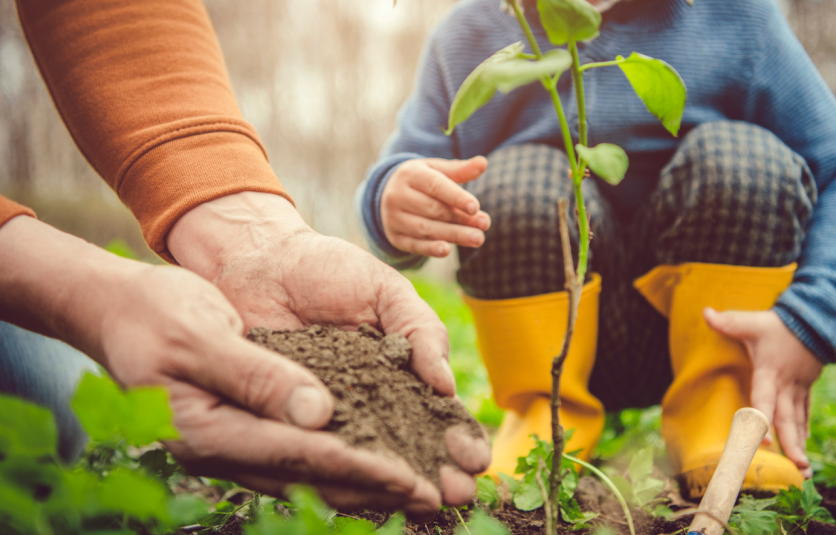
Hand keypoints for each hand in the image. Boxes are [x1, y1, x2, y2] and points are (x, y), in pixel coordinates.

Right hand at [0, 216, 452, 518]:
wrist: (118, 311)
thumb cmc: (154, 313)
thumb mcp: (200, 335)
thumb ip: (256, 376)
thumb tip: (318, 415)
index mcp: (208, 432)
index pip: (299, 456)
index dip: (360, 468)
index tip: (411, 479)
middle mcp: (223, 449)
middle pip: (311, 477)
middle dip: (375, 490)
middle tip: (432, 500)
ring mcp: (232, 444)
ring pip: (309, 474)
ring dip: (365, 485)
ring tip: (416, 495)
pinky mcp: (243, 430)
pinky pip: (299, 456)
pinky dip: (340, 463)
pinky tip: (374, 466)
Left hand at [167, 192, 490, 509]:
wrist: (259, 260)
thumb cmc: (327, 269)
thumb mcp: (385, 291)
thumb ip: (420, 332)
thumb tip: (446, 387)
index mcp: (400, 371)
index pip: (436, 413)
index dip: (458, 437)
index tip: (476, 458)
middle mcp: (367, 401)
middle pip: (408, 447)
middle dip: (436, 472)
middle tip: (456, 494)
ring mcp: (327, 415)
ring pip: (366, 458)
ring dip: (395, 483)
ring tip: (422, 502)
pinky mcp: (286, 421)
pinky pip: (313, 451)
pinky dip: (335, 471)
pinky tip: (359, 488)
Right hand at [381, 157, 490, 256]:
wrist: (385, 195)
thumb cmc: (420, 181)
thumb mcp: (435, 170)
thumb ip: (459, 170)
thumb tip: (483, 163)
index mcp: (410, 175)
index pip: (435, 186)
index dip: (456, 197)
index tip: (475, 207)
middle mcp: (398, 196)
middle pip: (433, 210)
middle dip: (460, 219)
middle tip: (484, 225)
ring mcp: (394, 218)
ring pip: (425, 229)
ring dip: (453, 235)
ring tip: (477, 239)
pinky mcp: (395, 237)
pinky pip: (413, 245)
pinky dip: (430, 249)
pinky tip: (446, 251)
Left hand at [703, 308, 822, 477]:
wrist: (817, 318)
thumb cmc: (780, 324)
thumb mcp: (753, 321)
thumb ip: (729, 321)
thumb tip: (705, 312)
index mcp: (770, 372)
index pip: (765, 398)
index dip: (763, 419)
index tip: (764, 442)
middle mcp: (786, 384)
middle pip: (787, 418)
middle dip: (791, 444)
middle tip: (797, 468)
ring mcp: (798, 387)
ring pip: (798, 420)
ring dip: (800, 443)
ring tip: (803, 469)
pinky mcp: (805, 387)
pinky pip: (805, 412)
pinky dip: (803, 429)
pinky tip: (802, 446)